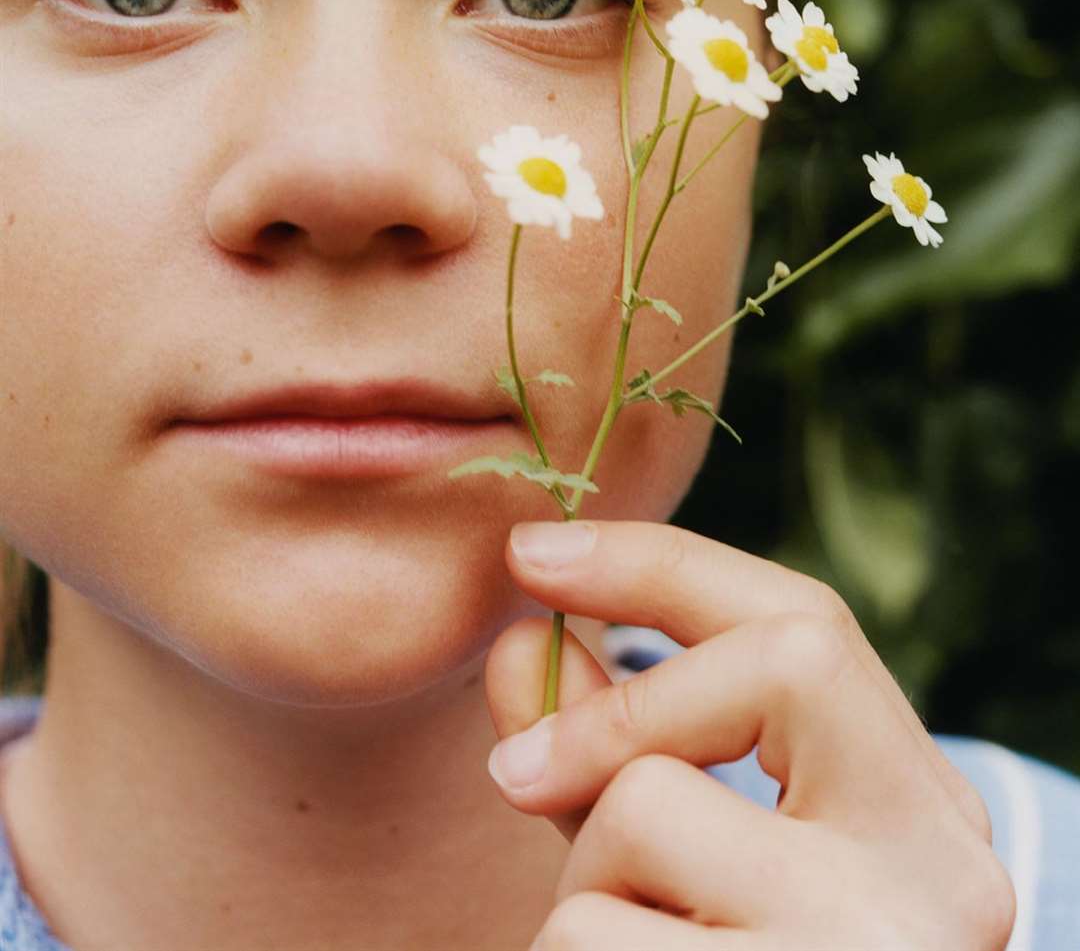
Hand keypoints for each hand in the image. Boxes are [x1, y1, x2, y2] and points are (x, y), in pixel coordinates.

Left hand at [484, 519, 1015, 949]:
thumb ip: (609, 749)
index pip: (808, 625)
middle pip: (759, 673)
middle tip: (514, 778)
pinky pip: (596, 935)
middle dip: (615, 711)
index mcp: (922, 811)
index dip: (660, 565)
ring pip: (643, 814)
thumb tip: (524, 639)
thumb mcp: (683, 861)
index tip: (531, 551)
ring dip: (586, 884)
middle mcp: (938, 872)